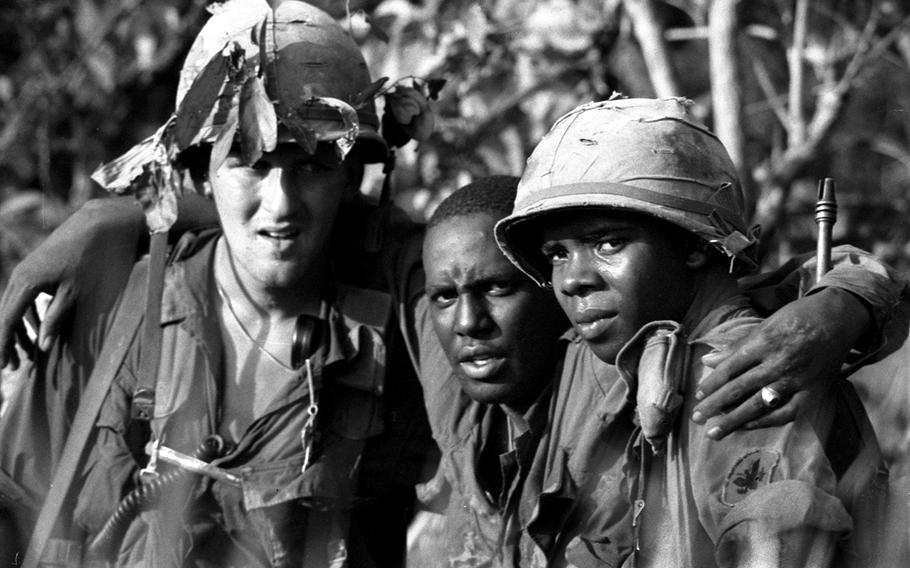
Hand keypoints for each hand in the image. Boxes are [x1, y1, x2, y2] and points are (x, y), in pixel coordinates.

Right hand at [0, 198, 143, 368]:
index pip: (8, 320)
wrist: (97, 225)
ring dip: (21, 331)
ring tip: (29, 354)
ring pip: (16, 308)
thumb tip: (42, 346)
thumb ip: (57, 319)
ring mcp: (27, 272)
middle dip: (9, 342)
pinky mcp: (37, 271)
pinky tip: (38, 330)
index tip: (4, 367)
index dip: (4, 346)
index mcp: (26, 283)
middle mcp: (20, 277)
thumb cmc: (90, 259)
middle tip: (14, 368)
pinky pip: (26, 298)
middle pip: (7, 315)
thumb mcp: (76, 292)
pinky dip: (30, 316)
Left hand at [691, 287, 871, 439]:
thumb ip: (736, 346)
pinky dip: (765, 421)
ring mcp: (796, 380)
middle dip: (715, 405)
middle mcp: (778, 363)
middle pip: (739, 388)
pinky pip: (785, 413)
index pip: (730, 368)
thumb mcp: (764, 325)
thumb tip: (707, 360)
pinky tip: (747, 426)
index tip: (698, 395)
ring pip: (758, 404)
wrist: (839, 319)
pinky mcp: (812, 392)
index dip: (712, 383)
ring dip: (734, 420)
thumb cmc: (797, 318)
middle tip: (697, 418)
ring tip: (714, 432)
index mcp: (764, 342)